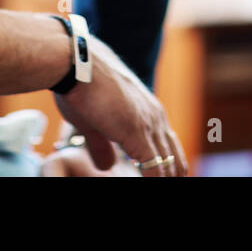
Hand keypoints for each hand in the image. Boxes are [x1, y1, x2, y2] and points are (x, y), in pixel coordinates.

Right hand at [52, 33, 188, 176]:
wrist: (77, 63)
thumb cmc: (80, 85)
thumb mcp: (92, 121)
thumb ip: (102, 145)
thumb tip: (107, 166)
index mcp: (148, 111)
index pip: (168, 146)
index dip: (167, 167)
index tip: (165, 179)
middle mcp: (155, 117)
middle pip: (173, 157)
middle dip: (171, 175)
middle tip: (174, 185)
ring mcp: (148, 125)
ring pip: (167, 164)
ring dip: (164, 179)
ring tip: (165, 187)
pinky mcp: (137, 134)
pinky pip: (154, 169)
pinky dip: (154, 181)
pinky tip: (149, 186)